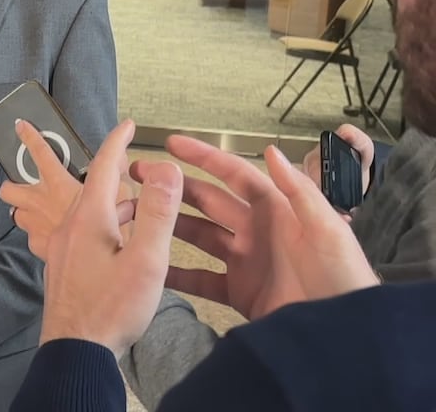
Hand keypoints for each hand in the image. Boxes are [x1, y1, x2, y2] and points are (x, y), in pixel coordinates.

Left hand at [38, 119, 183, 356]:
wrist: (76, 351)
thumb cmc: (112, 309)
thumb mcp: (146, 261)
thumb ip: (157, 213)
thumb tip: (166, 169)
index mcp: (90, 218)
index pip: (105, 167)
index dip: (118, 142)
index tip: (127, 124)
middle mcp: (71, 227)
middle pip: (94, 187)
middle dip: (114, 170)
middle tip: (132, 159)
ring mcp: (65, 248)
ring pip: (90, 212)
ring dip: (114, 203)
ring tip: (139, 205)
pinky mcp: (65, 267)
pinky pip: (85, 233)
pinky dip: (106, 226)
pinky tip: (122, 243)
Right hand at [159, 136, 378, 321]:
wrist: (342, 334)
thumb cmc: (342, 279)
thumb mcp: (328, 230)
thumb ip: (300, 190)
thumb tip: (271, 149)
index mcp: (277, 211)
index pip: (235, 175)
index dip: (205, 157)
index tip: (172, 143)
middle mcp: (257, 231)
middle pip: (209, 201)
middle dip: (174, 186)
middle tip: (138, 174)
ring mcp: (245, 262)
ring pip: (198, 235)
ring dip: (169, 224)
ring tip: (135, 216)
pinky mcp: (239, 292)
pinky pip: (200, 279)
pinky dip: (176, 274)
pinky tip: (150, 267)